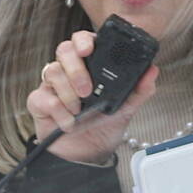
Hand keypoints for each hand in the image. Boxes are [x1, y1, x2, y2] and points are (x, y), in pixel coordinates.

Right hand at [26, 29, 159, 164]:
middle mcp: (69, 71)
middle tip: (87, 90)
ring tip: (79, 111)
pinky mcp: (40, 103)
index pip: (83, 40)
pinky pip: (41, 97)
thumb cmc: (104, 124)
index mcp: (90, 65)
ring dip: (68, 93)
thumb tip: (152, 71)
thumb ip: (140, 89)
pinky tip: (69, 122)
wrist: (90, 154)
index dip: (83, 39)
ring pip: (52, 71)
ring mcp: (53, 85)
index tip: (89, 48)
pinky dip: (58, 111)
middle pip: (64, 50)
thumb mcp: (127, 107)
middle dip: (76, 69)